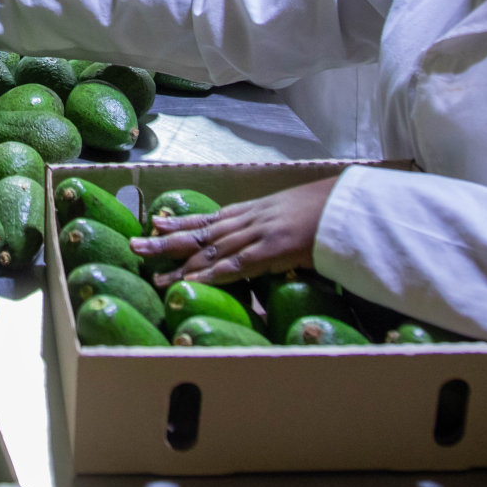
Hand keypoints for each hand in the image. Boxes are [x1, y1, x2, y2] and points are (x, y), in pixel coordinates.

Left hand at [131, 177, 339, 287]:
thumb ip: (278, 225)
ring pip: (210, 250)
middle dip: (166, 240)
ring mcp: (259, 234)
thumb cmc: (330, 209)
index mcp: (255, 210)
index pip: (210, 217)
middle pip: (200, 231)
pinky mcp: (272, 250)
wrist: (351, 205)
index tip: (155, 222)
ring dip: (180, 263)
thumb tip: (272, 241)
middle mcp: (249, 220)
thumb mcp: (295, 212)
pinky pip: (236, 265)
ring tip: (152, 272)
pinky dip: (212, 274)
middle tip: (135, 246)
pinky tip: (192, 282)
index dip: (181, 221)